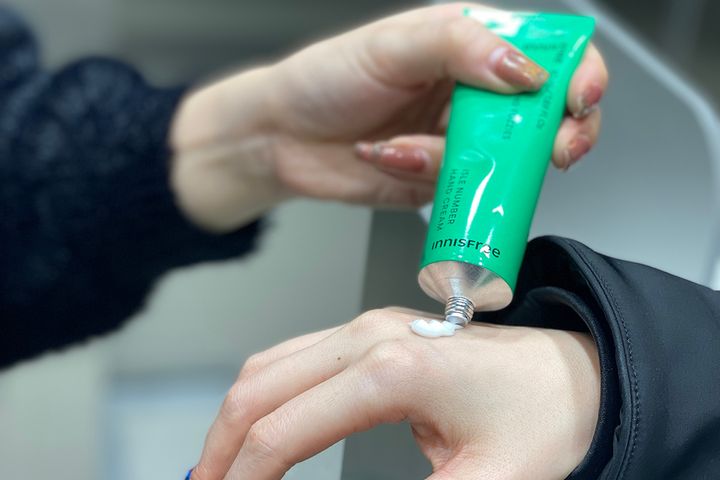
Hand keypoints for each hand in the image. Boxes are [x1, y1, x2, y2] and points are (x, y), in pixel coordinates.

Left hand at [171, 3, 607, 231]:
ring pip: (511, 161)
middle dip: (555, 136)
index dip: (579, 75)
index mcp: (470, 45)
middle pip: (549, 115)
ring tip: (410, 145)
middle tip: (545, 150)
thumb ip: (461, 47)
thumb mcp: (392, 45)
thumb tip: (526, 71)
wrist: (283, 138)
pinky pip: (468, 189)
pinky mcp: (445, 178)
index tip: (580, 99)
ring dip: (472, 161)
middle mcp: (474, 93)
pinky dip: (434, 178)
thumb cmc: (326, 79)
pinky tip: (392, 156)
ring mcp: (463, 139)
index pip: (549, 54)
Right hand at [189, 308, 600, 479]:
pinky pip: (294, 355)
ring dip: (236, 416)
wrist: (576, 372)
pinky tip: (262, 427)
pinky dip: (264, 394)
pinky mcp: (371, 331)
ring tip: (223, 467)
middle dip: (221, 448)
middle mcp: (369, 335)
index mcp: (392, 370)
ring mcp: (368, 326)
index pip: (283, 429)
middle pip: (258, 387)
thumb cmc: (544, 418)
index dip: (243, 478)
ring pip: (268, 365)